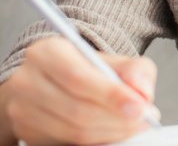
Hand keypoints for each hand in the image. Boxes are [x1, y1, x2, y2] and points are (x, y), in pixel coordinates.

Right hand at [0, 36, 157, 145]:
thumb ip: (135, 71)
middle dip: (116, 119)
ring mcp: (21, 109)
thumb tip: (142, 92)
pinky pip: (65, 142)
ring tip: (131, 125)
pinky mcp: (26, 131)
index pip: (79, 78)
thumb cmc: (88, 70)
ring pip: (72, 130)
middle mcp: (27, 80)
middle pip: (76, 109)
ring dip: (109, 132)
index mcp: (47, 53)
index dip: (112, 95)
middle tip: (143, 120)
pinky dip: (95, 140)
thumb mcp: (114, 61)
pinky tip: (111, 132)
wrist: (57, 82)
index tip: (141, 107)